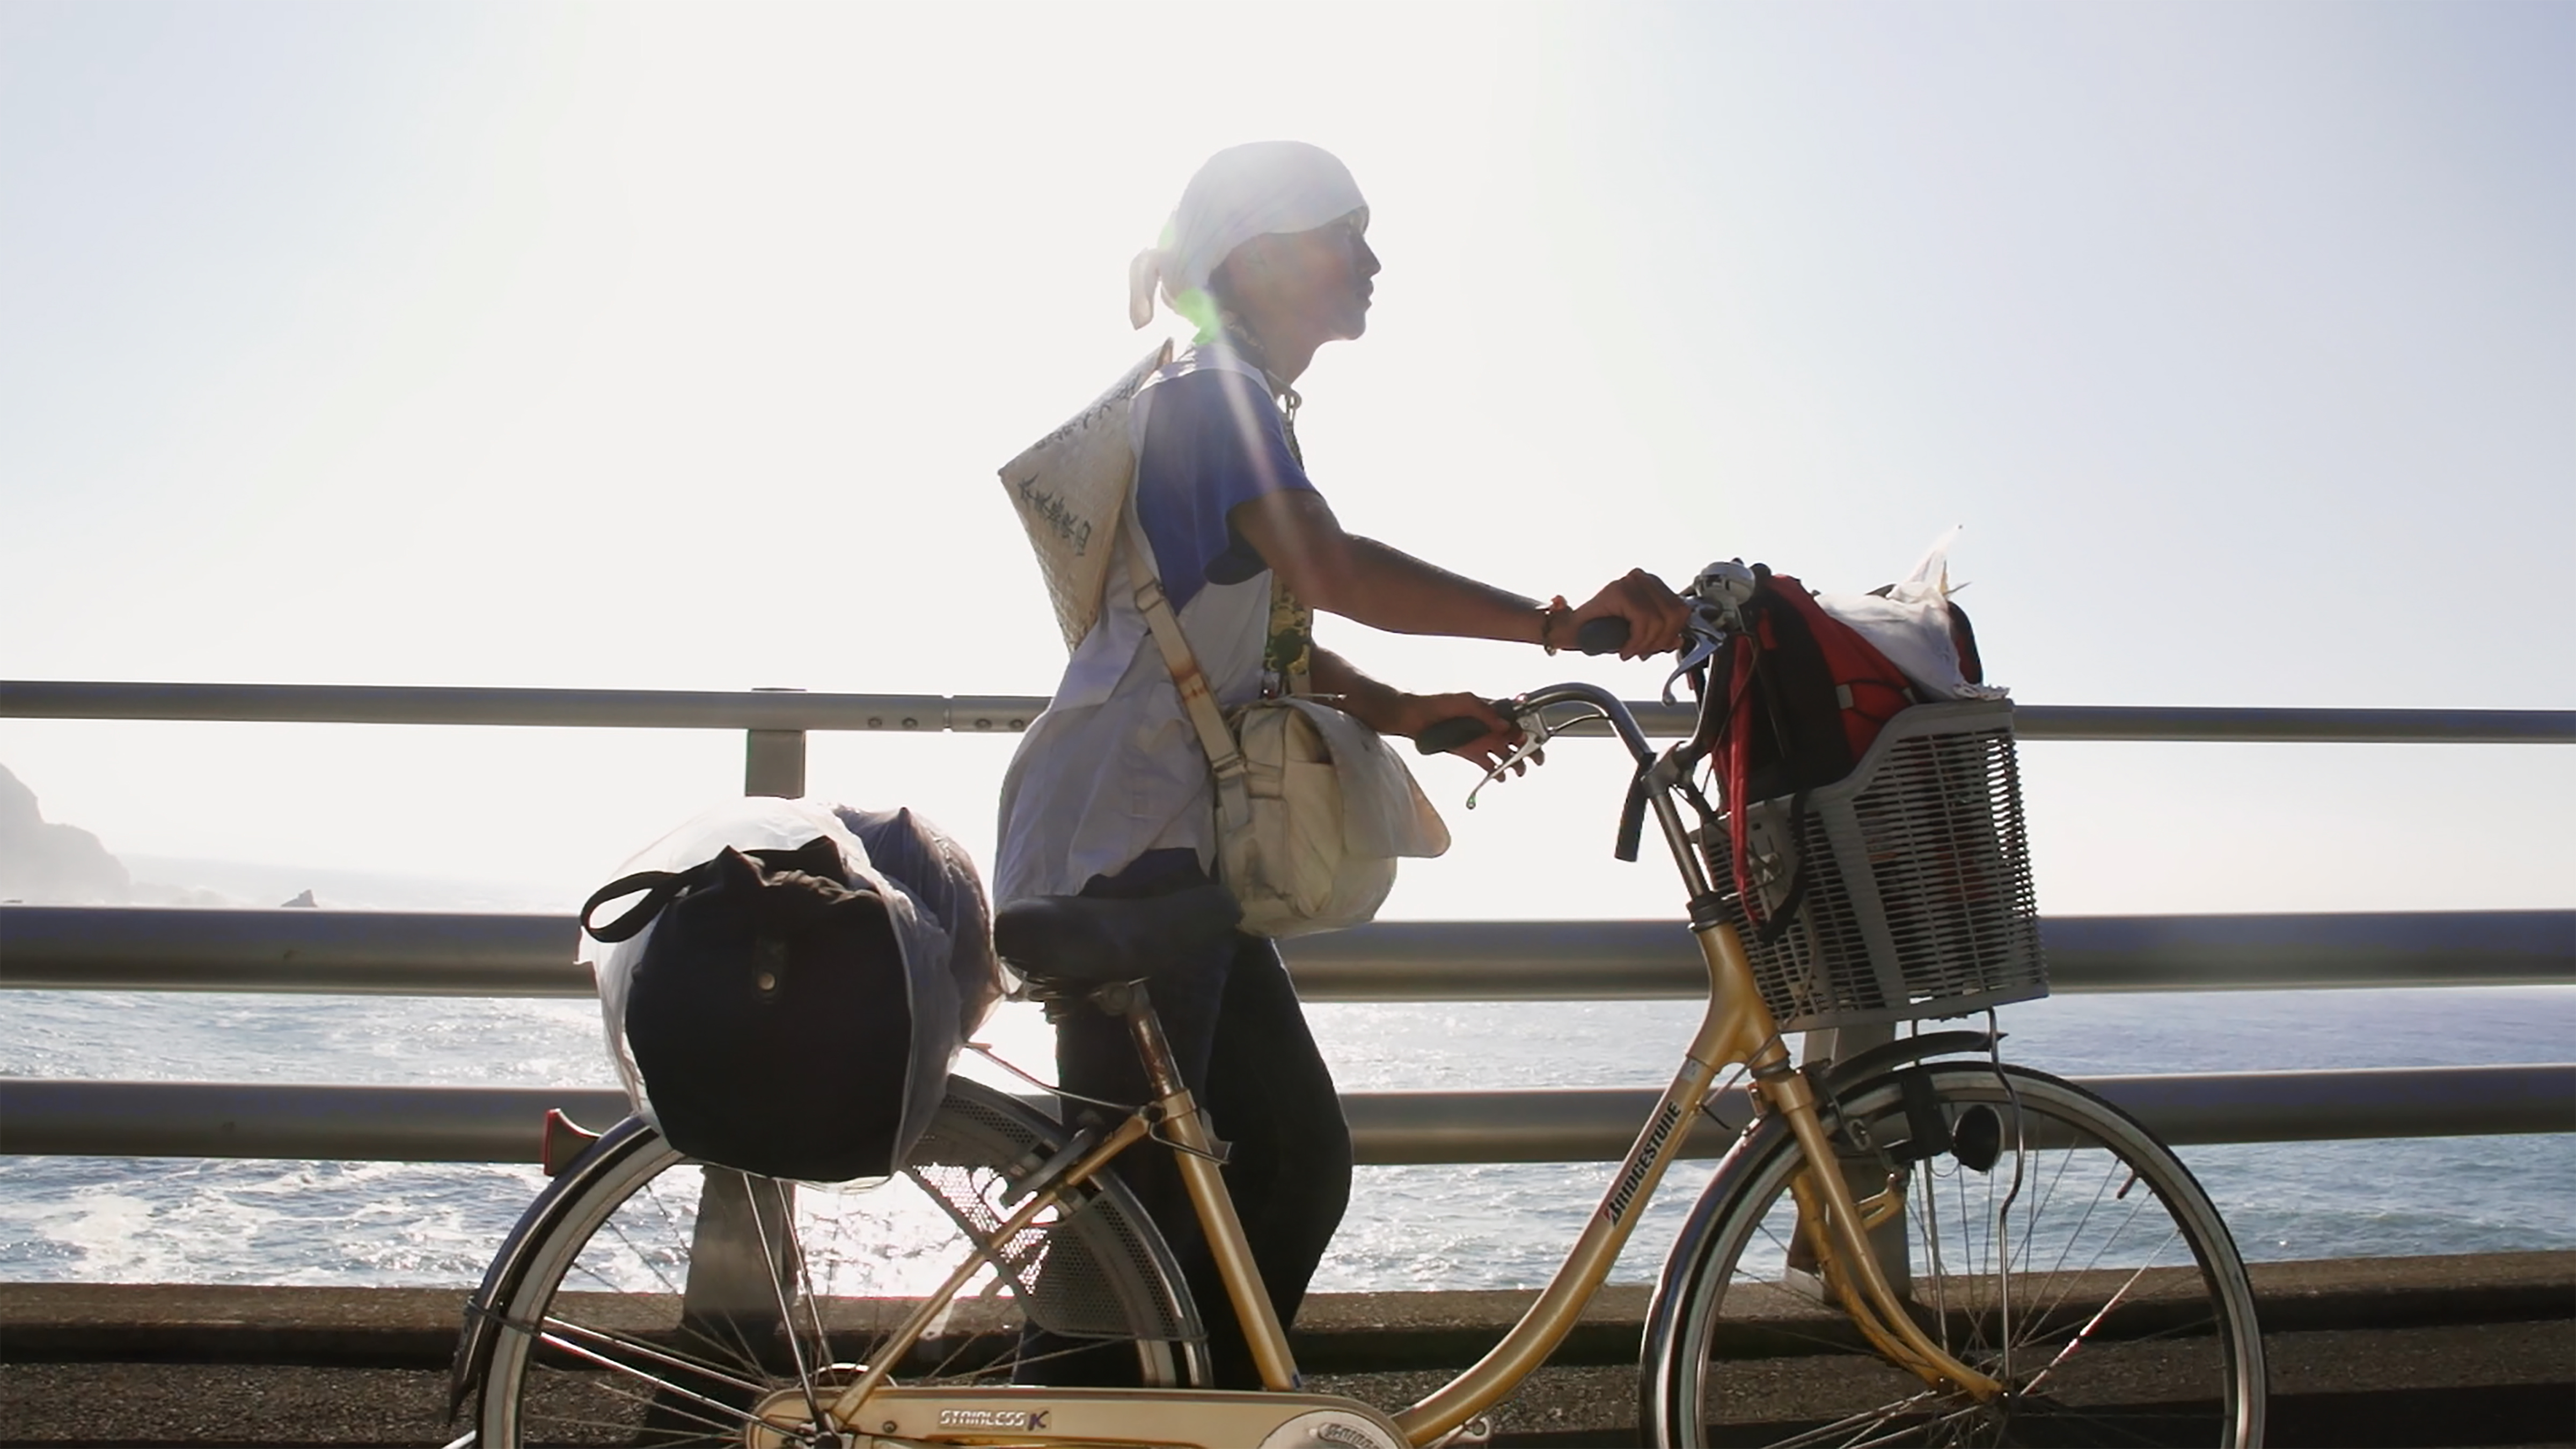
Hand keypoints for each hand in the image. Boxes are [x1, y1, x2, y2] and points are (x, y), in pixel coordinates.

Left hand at [1394, 691, 1535, 775]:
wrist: (1415, 718)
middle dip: (1528, 750)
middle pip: (1515, 740)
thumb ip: (1485, 712)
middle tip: (1536, 761)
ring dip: (1514, 763)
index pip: (1516, 722)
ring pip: (1504, 754)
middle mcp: (1488, 726)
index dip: (1528, 731)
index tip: (1536, 741)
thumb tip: (1504, 724)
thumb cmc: (1437, 704)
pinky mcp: (1470, 752)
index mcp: (1490, 710)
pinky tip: (1501, 777)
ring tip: (1519, 771)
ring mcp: (1480, 740)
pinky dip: (1496, 772)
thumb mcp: (1465, 701)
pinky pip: (1487, 763)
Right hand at [1569, 568, 1692, 659]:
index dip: (1673, 634)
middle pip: (1675, 614)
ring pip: (1661, 620)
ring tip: (1633, 650)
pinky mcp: (1620, 591)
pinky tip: (1625, 649)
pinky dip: (1636, 642)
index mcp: (1650, 583)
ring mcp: (1630, 582)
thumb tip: (1679, 639)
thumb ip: (1661, 635)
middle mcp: (1641, 577)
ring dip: (1647, 643)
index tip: (1657, 647)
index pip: (1680, 608)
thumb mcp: (1639, 633)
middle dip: (1661, 641)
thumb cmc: (1601, 630)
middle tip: (1643, 652)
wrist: (1570, 630)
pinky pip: (1643, 623)